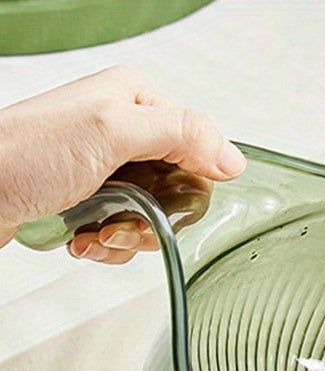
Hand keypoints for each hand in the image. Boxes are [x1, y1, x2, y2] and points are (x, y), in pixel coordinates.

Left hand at [0, 66, 244, 259]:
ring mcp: (111, 169)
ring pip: (156, 218)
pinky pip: (129, 232)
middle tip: (125, 220)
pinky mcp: (97, 200)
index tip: (165, 204)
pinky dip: (110, 244)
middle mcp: (127, 133)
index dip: (188, 187)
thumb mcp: (109, 130)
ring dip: (128, 235)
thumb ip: (179, 134)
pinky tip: (86, 237)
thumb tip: (233, 158)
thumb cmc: (21, 155)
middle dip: (154, 219)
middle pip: (179, 191)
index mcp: (137, 102)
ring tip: (97, 230)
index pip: (199, 151)